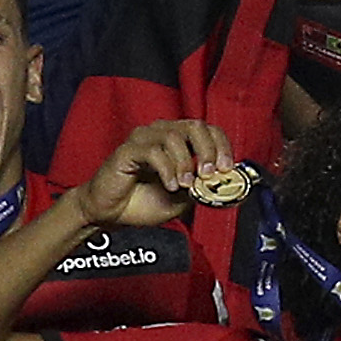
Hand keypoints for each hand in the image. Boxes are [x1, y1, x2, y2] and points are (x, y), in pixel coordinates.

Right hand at [75, 120, 236, 229]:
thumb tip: (230, 186)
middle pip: (195, 126)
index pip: (208, 130)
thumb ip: (203, 189)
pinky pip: (153, 151)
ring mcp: (143, 139)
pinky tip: (170, 185)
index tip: (226, 168)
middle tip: (209, 173)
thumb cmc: (144, 202)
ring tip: (184, 185)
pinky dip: (167, 169)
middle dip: (208, 150)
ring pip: (174, 137)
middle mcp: (162, 133)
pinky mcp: (127, 150)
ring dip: (185, 163)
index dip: (222, 146)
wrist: (110, 213)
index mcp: (178, 140)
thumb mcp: (183, 199)